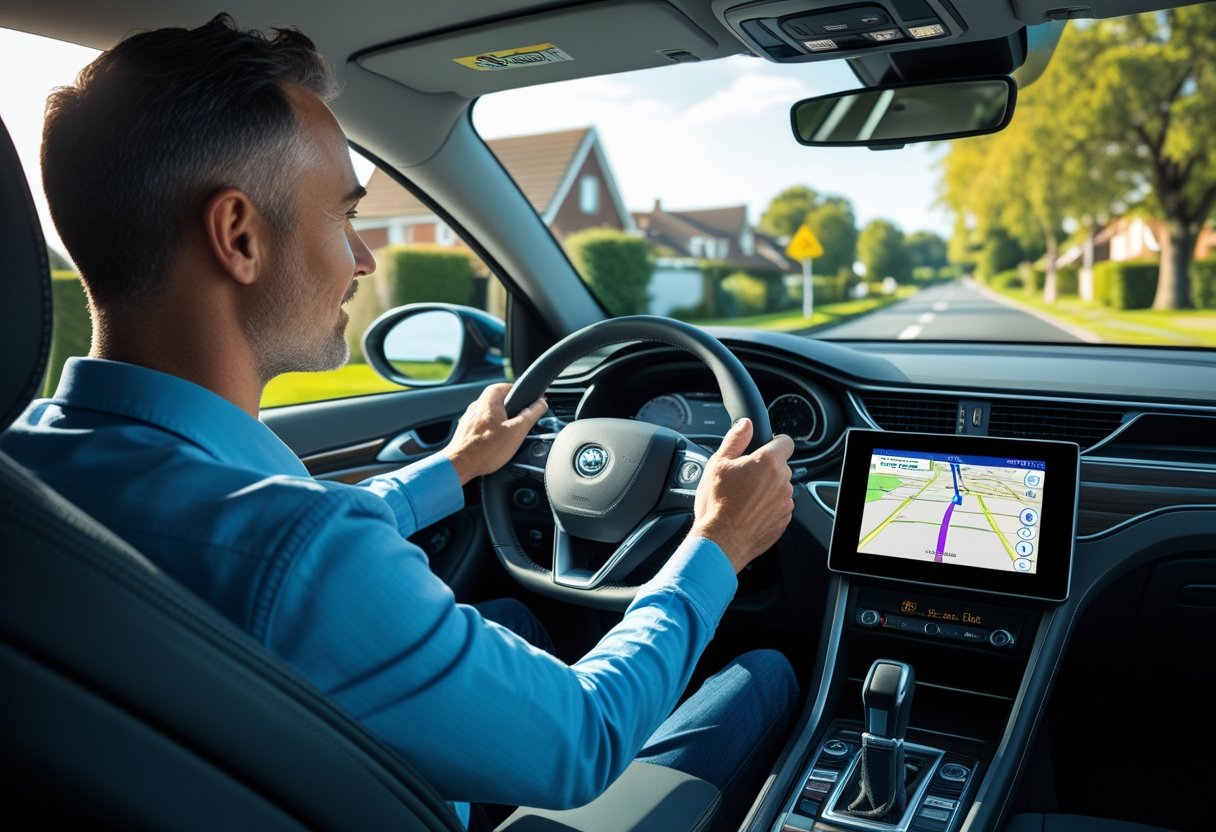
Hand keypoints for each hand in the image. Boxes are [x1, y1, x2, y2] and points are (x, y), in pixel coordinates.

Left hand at [442, 383, 547, 484]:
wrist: (460, 465)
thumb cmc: (486, 449)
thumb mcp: (517, 430)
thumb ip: (531, 414)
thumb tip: (541, 403)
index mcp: (489, 400)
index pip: (507, 386)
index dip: (521, 393)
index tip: (529, 401)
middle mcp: (476, 406)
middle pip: (498, 401)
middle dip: (511, 410)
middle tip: (520, 421)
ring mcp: (468, 419)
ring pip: (489, 415)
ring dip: (500, 422)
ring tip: (508, 435)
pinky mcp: (465, 432)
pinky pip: (482, 427)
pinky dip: (490, 432)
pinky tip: (495, 445)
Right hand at [689, 418, 794, 571]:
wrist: (721, 540)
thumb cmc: (717, 504)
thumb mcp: (718, 463)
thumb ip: (735, 439)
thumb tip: (745, 424)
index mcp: (768, 462)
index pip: (785, 442)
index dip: (773, 442)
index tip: (763, 448)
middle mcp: (782, 481)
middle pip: (780, 466)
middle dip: (765, 468)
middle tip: (742, 477)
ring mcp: (785, 502)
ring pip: (779, 487)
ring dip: (766, 488)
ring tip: (742, 498)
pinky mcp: (784, 520)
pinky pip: (778, 506)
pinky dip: (767, 507)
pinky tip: (747, 512)